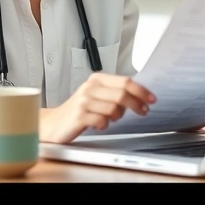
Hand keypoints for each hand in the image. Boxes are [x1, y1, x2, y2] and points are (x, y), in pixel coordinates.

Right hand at [40, 73, 154, 143]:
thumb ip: (114, 93)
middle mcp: (89, 88)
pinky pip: (102, 121)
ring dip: (117, 116)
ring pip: (114, 108)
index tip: (152, 99)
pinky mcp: (79, 116)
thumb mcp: (96, 97)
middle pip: (122, 94)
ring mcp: (83, 101)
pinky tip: (99, 125)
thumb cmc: (78, 111)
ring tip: (111, 119)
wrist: (53, 124)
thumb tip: (139, 96)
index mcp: (96, 80)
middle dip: (137, 104)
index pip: (124, 81)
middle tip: (143, 112)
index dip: (141, 91)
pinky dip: (105, 125)